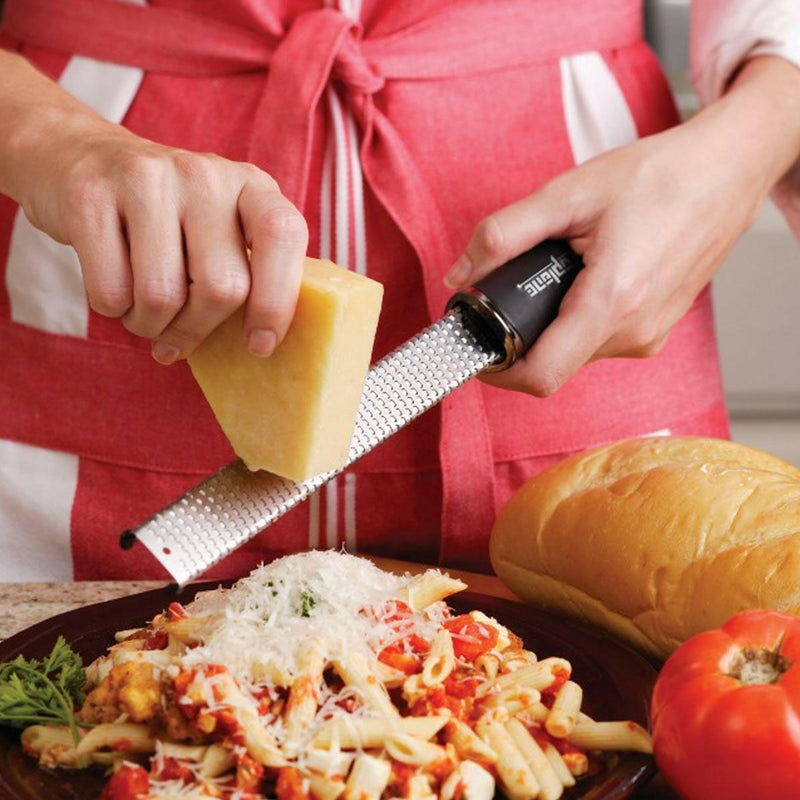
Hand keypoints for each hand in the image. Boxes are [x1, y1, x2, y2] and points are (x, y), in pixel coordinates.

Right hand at [27, 128, 305, 363]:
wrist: (81, 158)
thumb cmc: (170, 220)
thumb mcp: (224, 230)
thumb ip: (250, 274)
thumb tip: (259, 347)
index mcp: (252, 186)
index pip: (282, 234)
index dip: (276, 300)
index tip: (260, 345)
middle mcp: (205, 175)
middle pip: (220, 286)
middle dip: (196, 329)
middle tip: (178, 333)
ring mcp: (147, 178)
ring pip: (162, 296)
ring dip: (150, 325)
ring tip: (144, 313)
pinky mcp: (91, 194)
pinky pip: (111, 290)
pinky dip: (113, 310)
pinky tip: (115, 291)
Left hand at [445, 56, 799, 396]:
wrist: (725, 172)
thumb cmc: (658, 178)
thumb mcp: (568, 194)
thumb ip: (503, 234)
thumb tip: (460, 274)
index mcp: (611, 303)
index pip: (540, 376)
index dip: (498, 372)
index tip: (476, 351)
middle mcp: (634, 333)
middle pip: (552, 364)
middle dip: (520, 335)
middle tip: (509, 291)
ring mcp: (649, 337)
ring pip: (575, 353)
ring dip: (551, 324)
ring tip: (557, 272)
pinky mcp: (655, 332)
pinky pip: (599, 341)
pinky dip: (578, 319)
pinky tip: (584, 278)